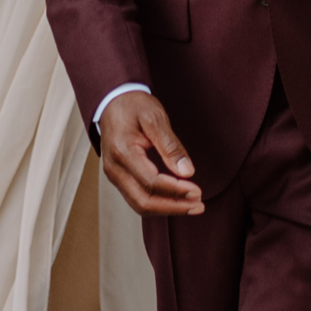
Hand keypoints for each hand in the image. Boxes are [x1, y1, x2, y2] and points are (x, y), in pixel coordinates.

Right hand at [99, 91, 203, 217]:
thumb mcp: (155, 118)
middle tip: (198, 205)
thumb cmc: (133, 105)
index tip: (197, 191)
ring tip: (191, 206)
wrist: (112, 101)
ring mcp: (114, 175)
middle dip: (173, 207)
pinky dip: (158, 202)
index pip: (151, 182)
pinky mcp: (119, 177)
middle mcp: (114, 168)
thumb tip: (187, 172)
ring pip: (139, 204)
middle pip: (143, 202)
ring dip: (166, 209)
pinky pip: (137, 197)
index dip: (176, 190)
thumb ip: (171, 146)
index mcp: (122, 152)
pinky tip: (175, 199)